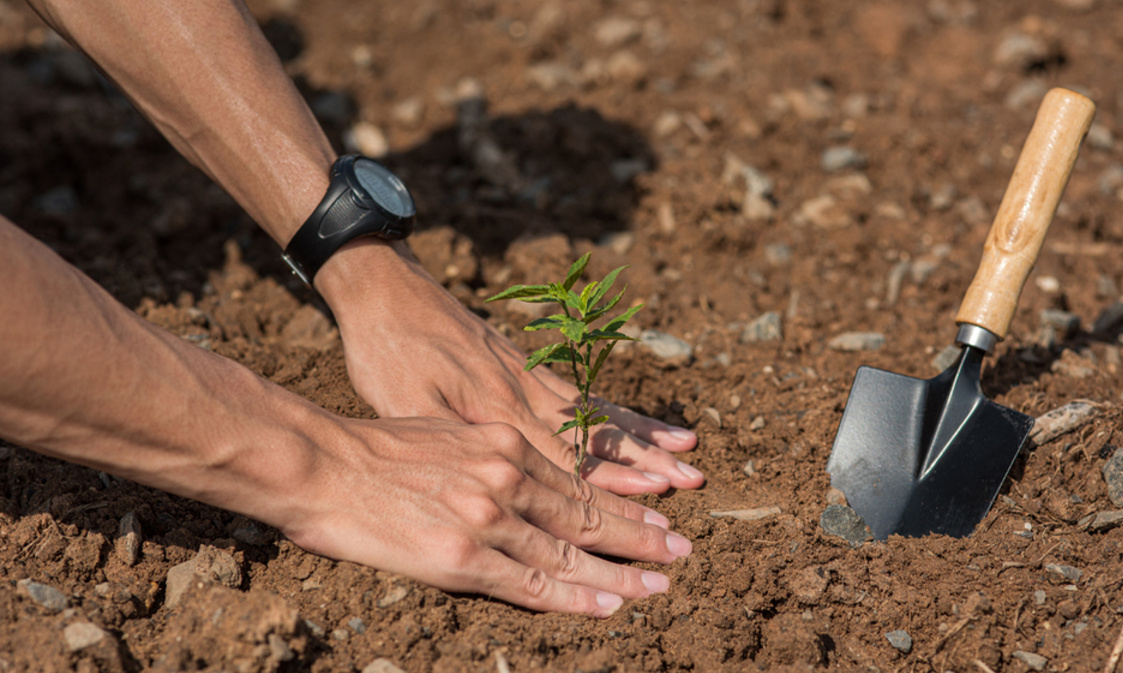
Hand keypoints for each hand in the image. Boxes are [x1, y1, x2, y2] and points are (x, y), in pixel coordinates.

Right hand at [285, 416, 692, 615]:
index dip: (623, 502)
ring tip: (661, 584)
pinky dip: (576, 596)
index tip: (660, 516)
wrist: (321, 464)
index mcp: (505, 444)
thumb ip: (493, 457)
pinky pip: (532, 583)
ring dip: (621, 571)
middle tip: (682, 550)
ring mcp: (488, 518)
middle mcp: (507, 477)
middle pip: (587, 513)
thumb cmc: (376, 448)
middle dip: (641, 535)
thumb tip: (527, 483)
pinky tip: (610, 604)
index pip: (580, 481)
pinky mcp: (462, 557)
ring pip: (569, 551)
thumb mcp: (449, 431)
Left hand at [316, 241, 704, 495]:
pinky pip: (584, 391)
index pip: (565, 453)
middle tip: (694, 479)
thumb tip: (500, 478)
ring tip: (689, 447)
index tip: (657, 495)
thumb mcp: (405, 405)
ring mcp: (531, 375)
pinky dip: (618, 409)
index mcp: (497, 409)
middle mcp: (526, 391)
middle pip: (595, 432)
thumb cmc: (388, 354)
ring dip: (644, 434)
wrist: (386, 291)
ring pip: (597, 410)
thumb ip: (455, 440)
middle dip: (646, 461)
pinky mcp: (527, 363)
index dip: (611, 478)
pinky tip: (641, 419)